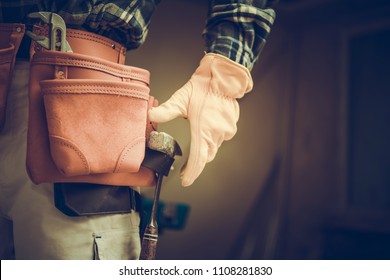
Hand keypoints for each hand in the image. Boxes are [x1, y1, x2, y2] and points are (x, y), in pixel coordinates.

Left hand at [148, 53, 252, 185]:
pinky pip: (220, 139)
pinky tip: (207, 130)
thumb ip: (166, 110)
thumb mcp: (181, 98)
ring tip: (196, 146)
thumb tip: (151, 116)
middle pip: (206, 156)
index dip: (191, 173)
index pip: (198, 159)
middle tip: (186, 168)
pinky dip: (213, 139)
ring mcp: (225, 131)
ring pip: (213, 148)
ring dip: (205, 149)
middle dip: (197, 163)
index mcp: (202, 129)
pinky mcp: (231, 127)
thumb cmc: (203, 87)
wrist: (224, 76)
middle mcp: (216, 134)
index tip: (185, 181)